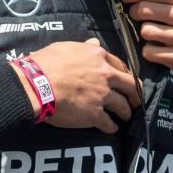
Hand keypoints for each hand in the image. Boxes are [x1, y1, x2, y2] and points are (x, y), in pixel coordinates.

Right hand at [15, 39, 141, 133]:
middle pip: (130, 85)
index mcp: (98, 57)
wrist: (36, 85)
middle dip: (135, 94)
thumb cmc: (46, 64)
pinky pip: (109, 123)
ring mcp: (102, 96)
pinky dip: (111, 127)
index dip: (125, 74)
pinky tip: (111, 129)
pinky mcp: (95, 114)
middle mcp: (105, 75)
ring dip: (126, 112)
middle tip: (135, 100)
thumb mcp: (65, 48)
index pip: (120, 65)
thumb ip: (84, 47)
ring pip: (123, 106)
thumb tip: (94, 43)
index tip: (126, 80)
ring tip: (125, 116)